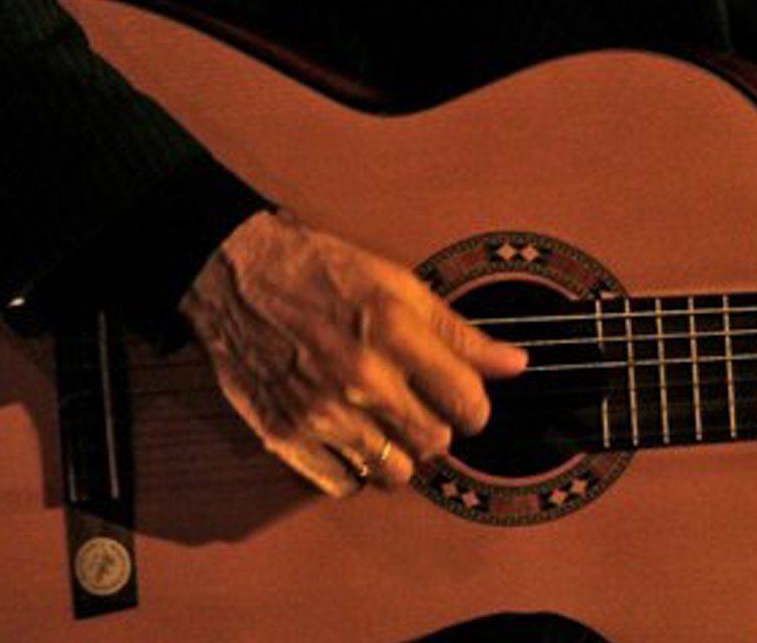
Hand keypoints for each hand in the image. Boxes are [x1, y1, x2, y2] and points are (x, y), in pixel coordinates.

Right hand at [180, 209, 526, 495]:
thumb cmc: (323, 272)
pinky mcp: (284, 435)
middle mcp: (360, 378)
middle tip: (430, 410)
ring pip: (391, 471)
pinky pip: (340, 484)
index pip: (465, 399)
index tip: (470, 402)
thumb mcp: (400, 285)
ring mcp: (320, 412)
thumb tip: (515, 363)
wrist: (241, 275)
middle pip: (433, 442)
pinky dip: (355, 470)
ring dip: (402, 455)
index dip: (477, 407)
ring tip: (393, 425)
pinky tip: (355, 438)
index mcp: (394, 331)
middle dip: (442, 430)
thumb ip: (459, 332)